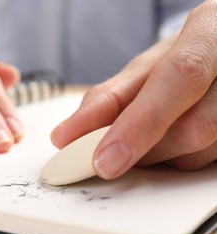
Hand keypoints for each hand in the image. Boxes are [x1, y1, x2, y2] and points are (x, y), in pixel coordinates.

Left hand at [51, 0, 216, 178]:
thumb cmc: (180, 57)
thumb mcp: (146, 66)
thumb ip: (109, 98)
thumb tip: (68, 135)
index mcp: (209, 33)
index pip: (179, 78)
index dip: (138, 124)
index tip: (102, 159)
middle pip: (191, 127)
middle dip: (141, 147)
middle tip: (109, 155)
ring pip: (198, 152)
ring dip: (158, 154)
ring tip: (147, 133)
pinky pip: (205, 163)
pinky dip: (176, 158)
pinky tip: (169, 140)